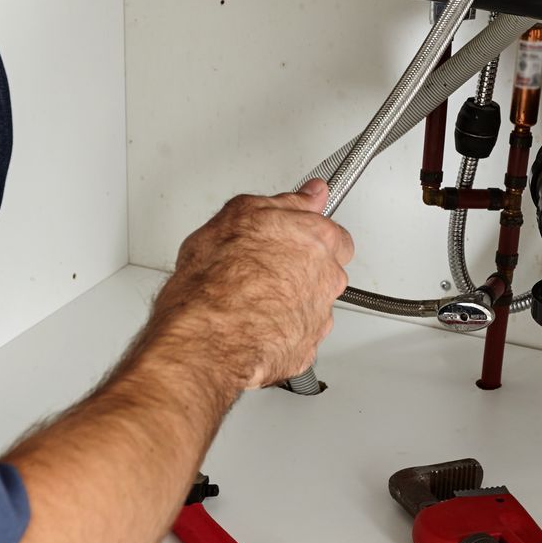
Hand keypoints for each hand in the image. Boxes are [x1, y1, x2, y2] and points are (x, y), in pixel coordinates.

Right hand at [150, 180, 353, 391]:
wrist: (209, 336)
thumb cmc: (216, 279)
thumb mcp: (240, 214)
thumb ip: (285, 202)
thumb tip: (309, 193)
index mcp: (318, 239)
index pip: (332, 232)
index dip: (305, 235)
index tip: (290, 237)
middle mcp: (328, 277)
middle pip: (328, 269)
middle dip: (304, 269)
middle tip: (266, 268)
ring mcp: (319, 316)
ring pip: (314, 304)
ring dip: (292, 301)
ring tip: (253, 300)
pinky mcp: (305, 349)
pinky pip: (299, 335)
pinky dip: (283, 330)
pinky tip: (256, 323)